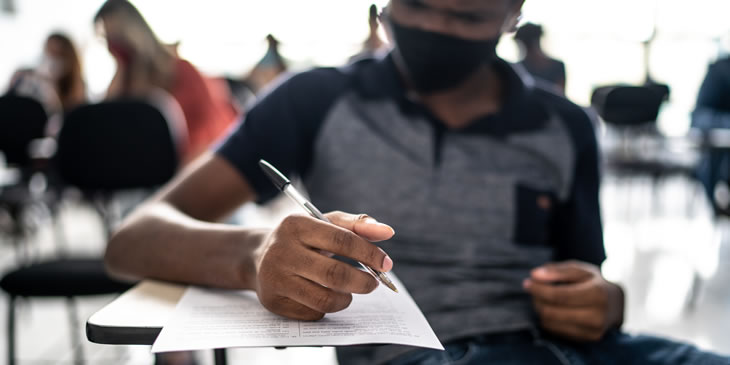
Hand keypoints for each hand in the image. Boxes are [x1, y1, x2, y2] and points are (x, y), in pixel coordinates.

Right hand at [253, 211, 394, 320]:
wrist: (257, 257)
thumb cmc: (301, 239)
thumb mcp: (324, 223)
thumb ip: (357, 225)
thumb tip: (387, 232)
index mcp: (296, 225)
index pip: (341, 240)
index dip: (369, 253)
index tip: (386, 263)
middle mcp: (281, 251)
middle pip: (334, 274)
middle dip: (362, 282)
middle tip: (374, 283)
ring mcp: (275, 278)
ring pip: (324, 299)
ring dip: (346, 299)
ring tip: (349, 292)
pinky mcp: (273, 301)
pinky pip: (312, 313)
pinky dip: (326, 308)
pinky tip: (323, 296)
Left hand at [523, 260, 624, 341]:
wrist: (615, 304)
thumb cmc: (593, 282)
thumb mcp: (579, 270)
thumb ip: (557, 270)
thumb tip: (534, 275)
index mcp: (597, 294)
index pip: (559, 296)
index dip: (539, 289)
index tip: (528, 282)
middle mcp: (597, 315)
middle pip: (552, 312)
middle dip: (537, 299)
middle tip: (533, 289)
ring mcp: (593, 331)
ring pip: (551, 323)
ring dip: (540, 309)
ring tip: (541, 298)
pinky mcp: (587, 339)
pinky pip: (556, 331)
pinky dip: (548, 319)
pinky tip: (551, 309)